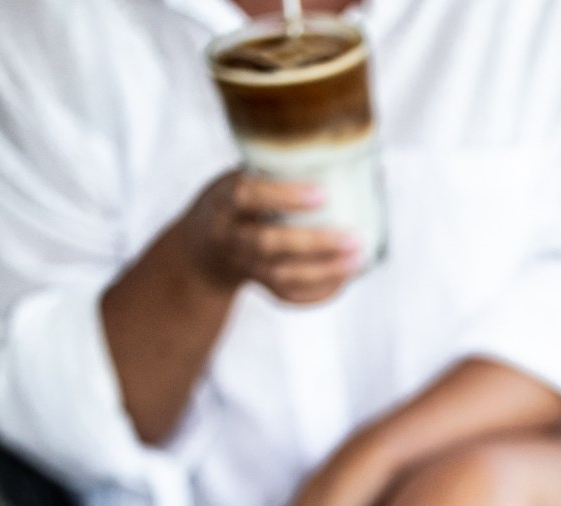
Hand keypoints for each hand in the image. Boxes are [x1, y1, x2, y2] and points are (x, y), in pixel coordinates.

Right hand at [180, 169, 360, 305]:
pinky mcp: (258, 285)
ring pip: (282, 275)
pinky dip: (320, 289)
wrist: (202, 250)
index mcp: (223, 201)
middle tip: (354, 237)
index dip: (282, 196)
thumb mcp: (240, 178)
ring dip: (324, 270)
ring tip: (358, 258)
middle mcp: (229, 235)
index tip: (322, 193)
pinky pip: (290, 295)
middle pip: (267, 242)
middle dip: (313, 242)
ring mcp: (243, 264)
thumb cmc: (237, 202)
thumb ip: (277, 169)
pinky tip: (346, 277)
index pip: (246, 196)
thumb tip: (351, 156)